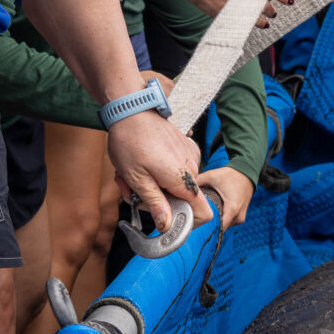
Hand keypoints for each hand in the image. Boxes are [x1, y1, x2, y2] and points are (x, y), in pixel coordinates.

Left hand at [105, 109, 210, 230]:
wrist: (132, 107)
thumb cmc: (130, 141)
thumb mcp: (136, 179)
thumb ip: (155, 204)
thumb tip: (167, 226)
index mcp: (182, 180)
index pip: (203, 212)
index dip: (186, 222)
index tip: (164, 218)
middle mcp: (192, 168)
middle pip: (182, 200)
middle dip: (157, 201)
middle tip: (131, 191)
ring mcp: (189, 156)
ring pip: (176, 185)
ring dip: (154, 185)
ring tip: (132, 174)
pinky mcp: (185, 147)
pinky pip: (176, 169)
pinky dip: (159, 171)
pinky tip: (143, 162)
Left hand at [199, 166, 254, 228]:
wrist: (247, 172)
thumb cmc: (230, 175)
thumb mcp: (212, 176)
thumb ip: (198, 182)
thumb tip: (184, 189)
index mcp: (232, 209)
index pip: (217, 228)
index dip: (205, 228)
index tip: (195, 226)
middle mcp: (238, 217)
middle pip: (219, 229)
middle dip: (208, 225)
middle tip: (196, 221)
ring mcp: (240, 218)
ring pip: (224, 227)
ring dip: (215, 222)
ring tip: (204, 217)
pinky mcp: (240, 217)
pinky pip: (228, 223)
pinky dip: (221, 219)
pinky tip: (214, 213)